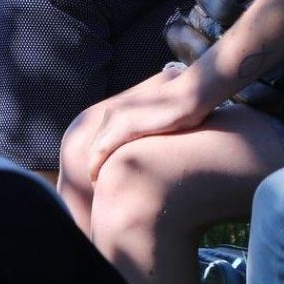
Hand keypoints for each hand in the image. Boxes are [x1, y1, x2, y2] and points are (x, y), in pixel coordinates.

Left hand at [80, 62, 226, 180]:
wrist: (189, 94)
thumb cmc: (179, 111)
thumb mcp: (156, 123)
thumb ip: (145, 133)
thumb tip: (147, 150)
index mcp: (118, 111)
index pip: (101, 141)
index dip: (98, 161)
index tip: (101, 180)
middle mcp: (112, 112)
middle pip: (94, 147)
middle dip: (93, 167)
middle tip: (95, 189)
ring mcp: (117, 117)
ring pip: (95, 150)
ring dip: (93, 169)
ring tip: (98, 189)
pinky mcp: (125, 125)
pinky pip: (103, 149)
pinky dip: (98, 166)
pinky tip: (98, 180)